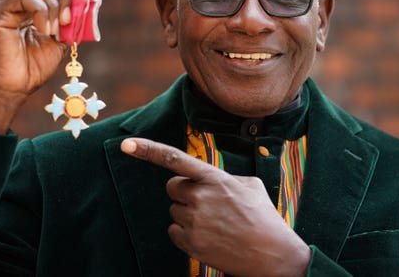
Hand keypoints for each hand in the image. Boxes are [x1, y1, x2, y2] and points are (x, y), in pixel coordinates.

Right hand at [0, 0, 85, 132]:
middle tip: (69, 20)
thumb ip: (69, 22)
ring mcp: (2, 6)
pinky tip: (44, 30)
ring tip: (55, 30)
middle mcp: (11, 2)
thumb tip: (85, 6)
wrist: (13, 89)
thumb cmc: (32, 69)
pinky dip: (41, 10)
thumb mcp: (59, 41)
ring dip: (52, 5)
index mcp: (25, 7)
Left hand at [121, 138, 310, 276]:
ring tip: (215, 223)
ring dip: (188, 214)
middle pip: (172, 188)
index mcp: (214, 178)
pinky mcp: (191, 243)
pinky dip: (185, 234)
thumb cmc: (264, 217)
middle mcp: (200, 197)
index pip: (175, 159)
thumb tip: (208, 181)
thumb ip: (223, 177)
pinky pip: (173, 232)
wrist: (272, 254)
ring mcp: (194, 221)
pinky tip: (208, 236)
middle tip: (206, 202)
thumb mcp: (250, 185)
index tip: (126, 145)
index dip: (148, 150)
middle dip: (184, 192)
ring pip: (174, 211)